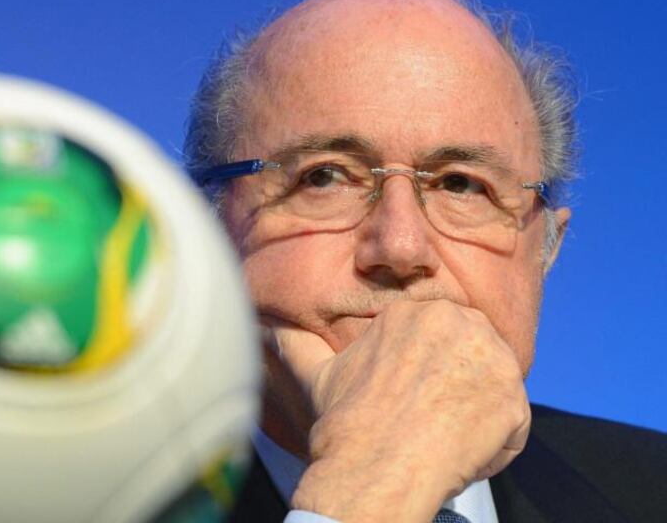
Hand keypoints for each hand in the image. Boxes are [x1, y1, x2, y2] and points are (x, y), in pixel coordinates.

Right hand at [273, 299, 529, 522]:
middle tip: (431, 423)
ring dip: (476, 419)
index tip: (416, 404)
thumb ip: (298, 346)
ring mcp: (490, 357)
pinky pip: (514, 426)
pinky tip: (458, 455)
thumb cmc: (345, 425)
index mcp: (415, 312)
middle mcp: (457, 322)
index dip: (433, 377)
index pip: (445, 339)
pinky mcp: (513, 397)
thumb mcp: (318, 376)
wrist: (372, 470)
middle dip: (460, 391)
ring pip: (495, 391)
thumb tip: (267, 330)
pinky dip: (494, 448)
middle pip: (476, 359)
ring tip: (440, 440)